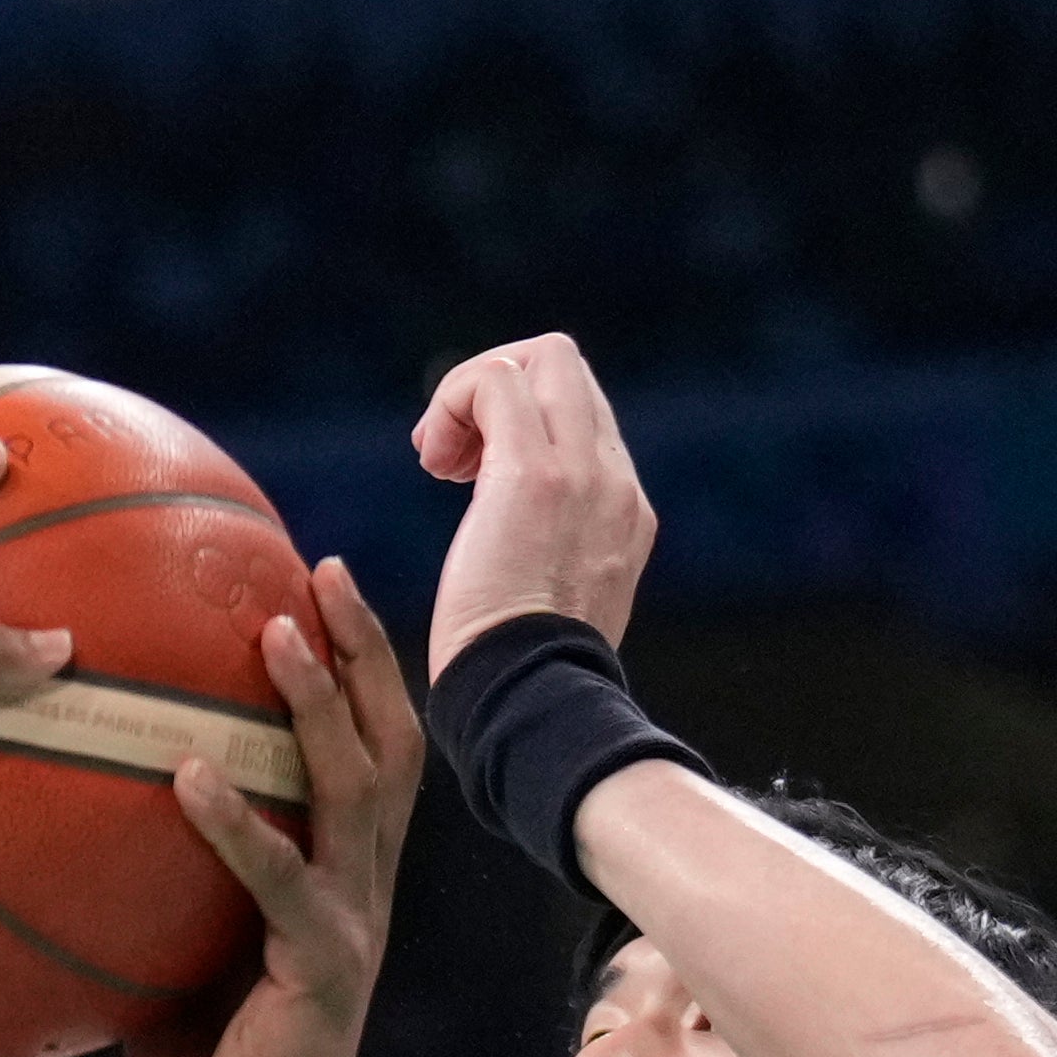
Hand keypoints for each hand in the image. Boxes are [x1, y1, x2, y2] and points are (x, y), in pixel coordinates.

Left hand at [123, 556, 418, 1056]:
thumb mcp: (163, 958)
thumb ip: (142, 884)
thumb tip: (52, 814)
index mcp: (332, 878)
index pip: (360, 746)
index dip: (351, 662)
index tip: (308, 578)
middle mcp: (358, 889)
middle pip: (383, 739)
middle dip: (360, 648)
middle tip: (317, 565)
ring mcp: (349, 929)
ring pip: (355, 790)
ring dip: (317, 705)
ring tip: (276, 631)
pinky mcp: (321, 977)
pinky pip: (282, 885)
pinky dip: (238, 826)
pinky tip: (189, 774)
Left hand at [415, 331, 653, 671]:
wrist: (532, 699)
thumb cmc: (523, 674)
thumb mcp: (558, 604)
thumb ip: (554, 556)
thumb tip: (516, 549)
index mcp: (624, 509)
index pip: (580, 413)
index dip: (517, 422)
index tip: (468, 472)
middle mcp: (614, 479)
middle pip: (565, 366)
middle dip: (494, 386)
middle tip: (447, 456)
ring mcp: (581, 472)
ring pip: (539, 357)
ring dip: (469, 392)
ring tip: (438, 461)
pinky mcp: (533, 476)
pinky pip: (496, 382)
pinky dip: (452, 402)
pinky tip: (432, 462)